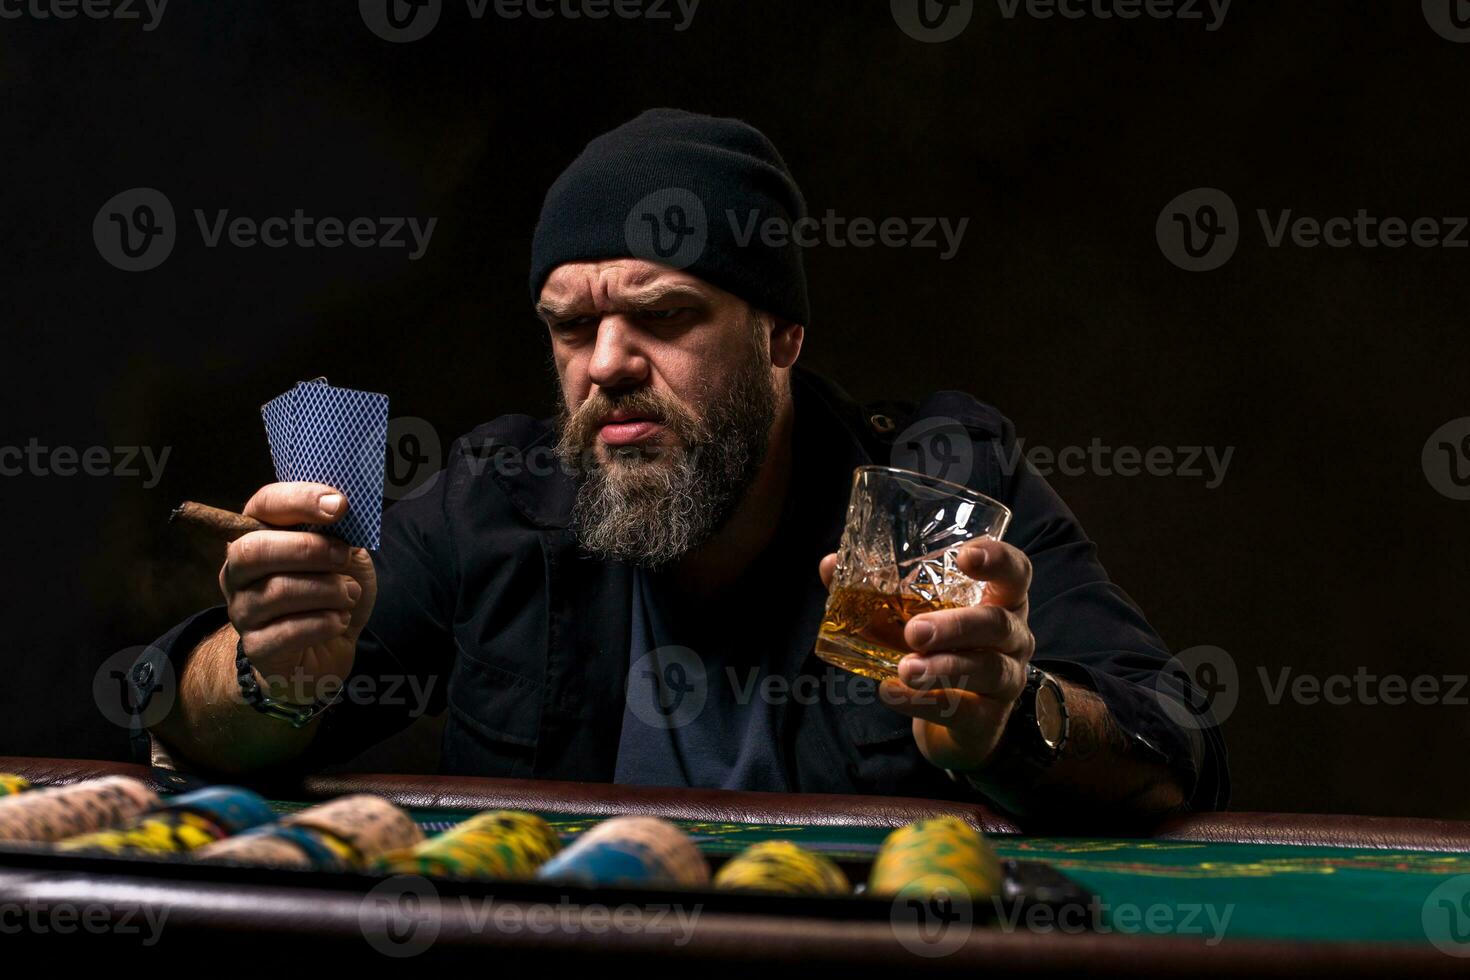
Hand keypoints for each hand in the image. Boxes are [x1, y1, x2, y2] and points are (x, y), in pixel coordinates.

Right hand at [219, 482, 376, 703]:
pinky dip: (324, 623)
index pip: (264, 504)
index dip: (300, 500)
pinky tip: (340, 621)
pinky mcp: (255, 647)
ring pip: (276, 591)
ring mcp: (242, 610)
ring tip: (350, 594)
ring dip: (327, 590)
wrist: (328, 650)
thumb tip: (339, 510)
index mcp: (259, 536)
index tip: (340, 506)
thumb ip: (340, 533)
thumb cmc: (332, 594)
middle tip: (344, 557)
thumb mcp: (346, 556)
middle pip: (254, 549)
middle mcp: (239, 571)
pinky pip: (288, 632)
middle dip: (308, 549)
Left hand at [818, 538, 1034, 772]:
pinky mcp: (988, 717)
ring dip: (942, 667)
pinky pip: (962, 710)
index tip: (965, 556)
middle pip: (998, 623)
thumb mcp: (916, 616)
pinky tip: (892, 694)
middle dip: (957, 625)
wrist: (958, 721)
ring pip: (987, 669)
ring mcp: (1006, 678)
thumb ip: (878, 589)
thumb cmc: (940, 649)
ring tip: (904, 669)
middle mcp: (1012, 636)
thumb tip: (830, 564)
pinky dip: (923, 702)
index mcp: (999, 599)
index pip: (1015, 572)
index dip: (997, 560)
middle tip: (914, 631)